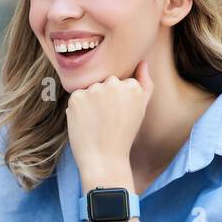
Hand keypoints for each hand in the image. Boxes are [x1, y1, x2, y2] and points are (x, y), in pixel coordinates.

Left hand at [65, 60, 152, 185]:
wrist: (104, 159)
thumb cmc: (123, 135)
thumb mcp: (141, 109)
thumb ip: (144, 83)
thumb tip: (142, 62)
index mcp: (132, 86)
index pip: (119, 82)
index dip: (116, 100)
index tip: (118, 116)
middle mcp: (114, 84)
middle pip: (104, 83)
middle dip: (103, 98)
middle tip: (107, 121)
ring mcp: (94, 89)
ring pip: (89, 89)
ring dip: (90, 102)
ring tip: (97, 123)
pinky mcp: (77, 97)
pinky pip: (76, 96)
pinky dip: (78, 108)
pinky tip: (86, 123)